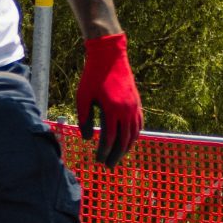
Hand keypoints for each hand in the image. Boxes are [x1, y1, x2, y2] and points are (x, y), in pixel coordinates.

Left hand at [76, 33, 142, 167]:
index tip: (98, 160)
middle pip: (124, 140)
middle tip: (109, 166)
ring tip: (119, 156)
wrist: (109, 56)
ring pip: (134, 134)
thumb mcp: (83, 97)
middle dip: (116, 155)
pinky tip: (129, 140)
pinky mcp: (137, 102)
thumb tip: (87, 139)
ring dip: (127, 147)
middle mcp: (127, 110)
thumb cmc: (92, 76)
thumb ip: (85, 119)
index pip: (110, 138)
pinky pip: (139, 123)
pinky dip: (135, 135)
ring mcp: (134, 106)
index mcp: (112, 110)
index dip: (104, 152)